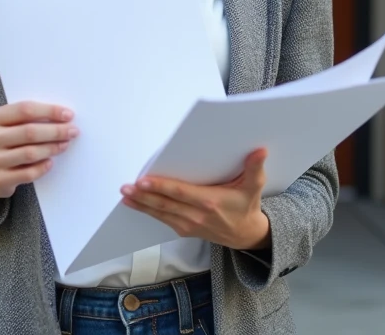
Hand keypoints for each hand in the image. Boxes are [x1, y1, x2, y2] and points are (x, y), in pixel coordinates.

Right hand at [0, 102, 77, 203]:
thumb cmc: (1, 142)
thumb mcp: (4, 124)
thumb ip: (25, 118)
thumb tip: (61, 116)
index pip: (24, 109)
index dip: (49, 111)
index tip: (68, 114)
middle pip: (29, 131)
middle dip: (56, 131)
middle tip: (72, 131)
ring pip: (30, 153)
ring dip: (52, 148)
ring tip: (64, 144)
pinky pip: (28, 173)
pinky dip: (43, 167)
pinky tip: (50, 162)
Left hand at [121, 148, 271, 250]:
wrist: (245, 235)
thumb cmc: (246, 206)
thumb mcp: (254, 187)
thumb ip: (255, 168)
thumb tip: (260, 150)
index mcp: (210, 202)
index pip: (181, 193)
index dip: (161, 187)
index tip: (144, 181)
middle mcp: (196, 216)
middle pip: (165, 204)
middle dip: (143, 196)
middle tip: (125, 187)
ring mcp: (189, 224)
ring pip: (160, 213)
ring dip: (141, 204)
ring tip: (125, 195)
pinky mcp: (184, 229)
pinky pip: (162, 219)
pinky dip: (147, 211)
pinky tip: (134, 204)